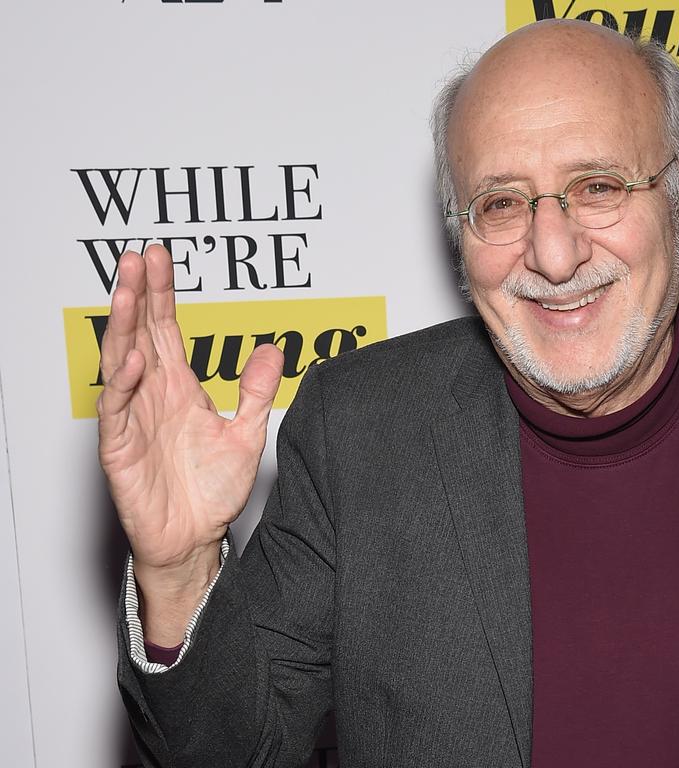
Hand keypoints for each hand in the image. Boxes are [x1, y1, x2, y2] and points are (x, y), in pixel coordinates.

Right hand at [98, 244, 282, 639]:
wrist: (196, 539)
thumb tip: (274, 348)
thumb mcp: (248, 433)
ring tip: (128, 290)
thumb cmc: (213, 491)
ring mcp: (135, 419)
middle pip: (140, 334)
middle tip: (138, 256)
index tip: (160, 258)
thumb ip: (258, 391)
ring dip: (123, 326)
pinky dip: (125, 384)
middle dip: (138, 295)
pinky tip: (136, 359)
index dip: (162, 293)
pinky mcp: (121, 449)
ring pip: (122, 363)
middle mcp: (154, 397)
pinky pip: (119, 411)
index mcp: (180, 388)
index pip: (166, 329)